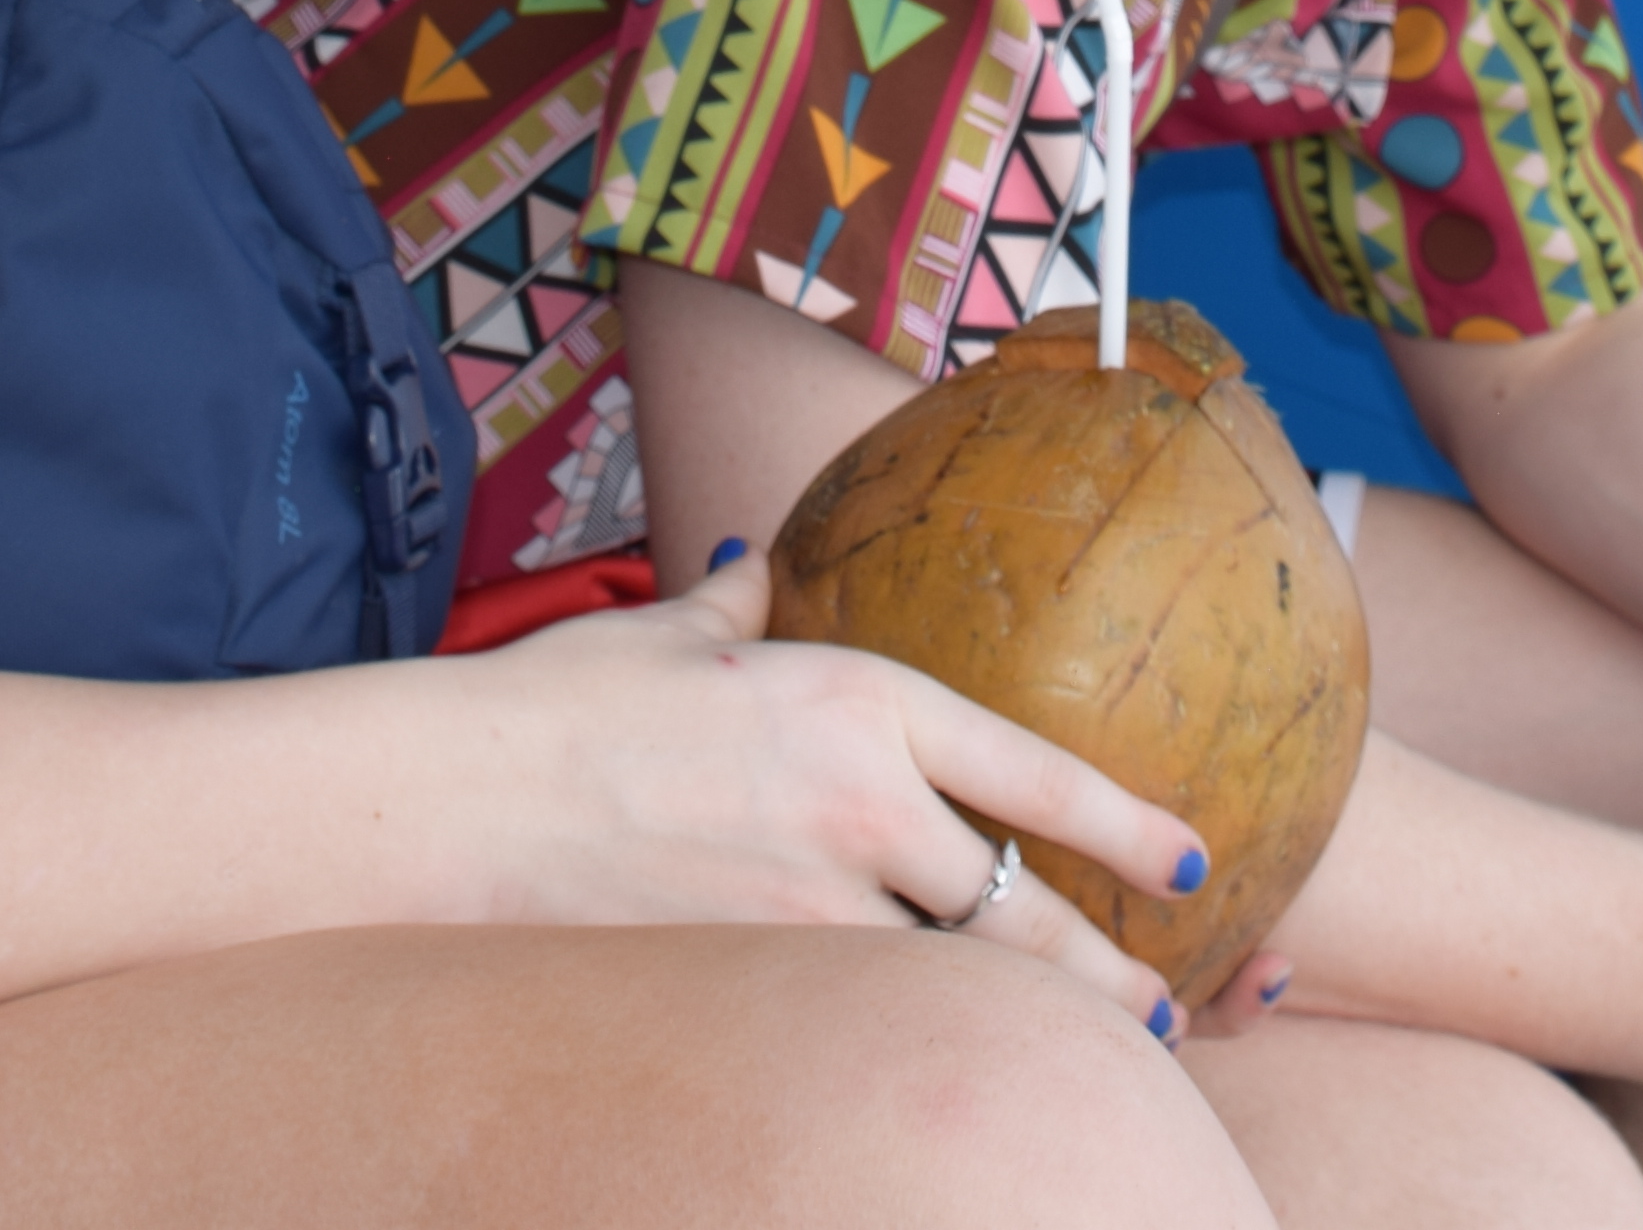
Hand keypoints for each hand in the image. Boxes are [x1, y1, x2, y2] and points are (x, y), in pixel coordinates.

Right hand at [430, 549, 1210, 1035]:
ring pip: (959, 986)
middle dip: (1107, 971)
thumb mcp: (664, 636)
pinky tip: (955, 1073)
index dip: (1125, 824)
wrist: (450, 799)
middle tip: (1166, 1009)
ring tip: (1099, 1063)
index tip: (1192, 859)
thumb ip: (733, 607)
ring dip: (1032, 1027)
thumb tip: (754, 568)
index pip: (1032, 771)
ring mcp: (805, 908)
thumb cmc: (551, 709)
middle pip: (1020, 911)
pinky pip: (863, 1025)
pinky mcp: (748, 984)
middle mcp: (854, 805)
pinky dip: (921, 1050)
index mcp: (853, 699)